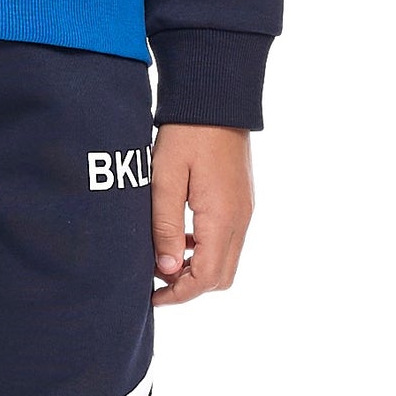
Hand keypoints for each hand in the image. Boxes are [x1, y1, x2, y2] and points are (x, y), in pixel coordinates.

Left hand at [150, 124, 253, 307]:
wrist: (216, 99)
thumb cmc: (186, 135)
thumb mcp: (164, 179)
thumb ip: (166, 228)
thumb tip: (166, 271)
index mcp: (222, 218)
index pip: (206, 278)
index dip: (178, 294)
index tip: (151, 295)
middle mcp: (240, 220)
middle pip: (221, 278)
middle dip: (189, 287)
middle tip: (156, 279)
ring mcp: (245, 211)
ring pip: (226, 261)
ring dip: (197, 268)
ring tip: (163, 257)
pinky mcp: (241, 202)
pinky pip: (228, 241)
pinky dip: (205, 250)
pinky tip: (180, 236)